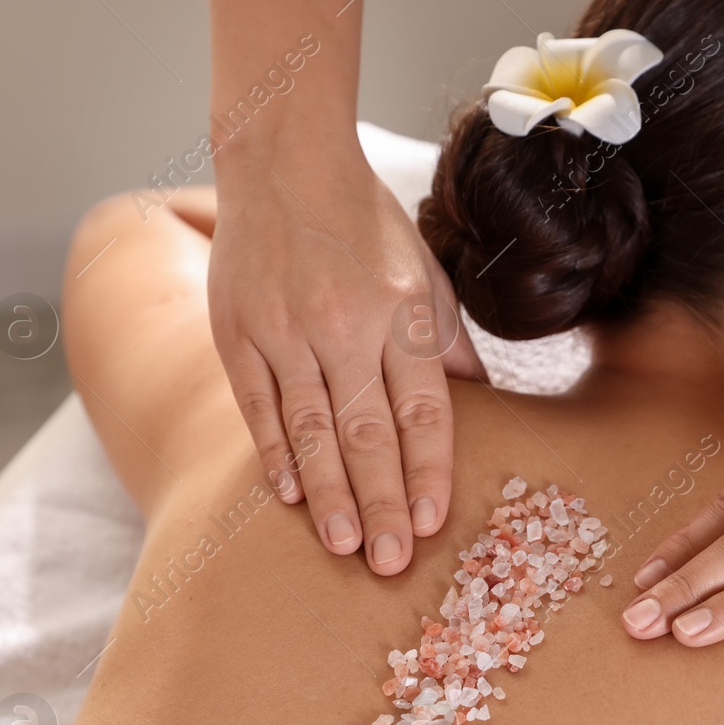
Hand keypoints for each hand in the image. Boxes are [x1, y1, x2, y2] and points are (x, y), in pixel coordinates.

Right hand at [208, 135, 483, 571]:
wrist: (284, 163)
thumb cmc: (368, 227)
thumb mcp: (427, 275)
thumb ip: (448, 345)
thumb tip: (485, 406)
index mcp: (403, 313)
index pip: (421, 409)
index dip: (426, 469)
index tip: (430, 523)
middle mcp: (345, 325)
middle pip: (367, 431)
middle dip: (381, 501)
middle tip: (389, 561)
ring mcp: (285, 330)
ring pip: (311, 428)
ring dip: (329, 492)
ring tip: (343, 544)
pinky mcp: (238, 332)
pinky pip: (258, 406)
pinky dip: (275, 454)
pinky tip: (290, 496)